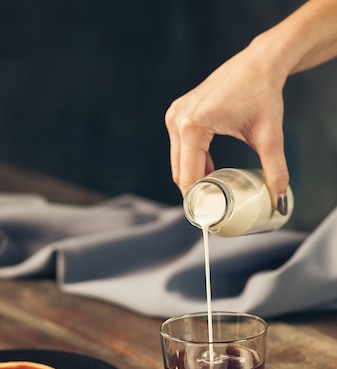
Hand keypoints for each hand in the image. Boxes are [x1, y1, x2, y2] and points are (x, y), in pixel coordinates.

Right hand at [165, 43, 289, 206]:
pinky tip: (210, 173)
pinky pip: (181, 149)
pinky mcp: (178, 113)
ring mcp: (175, 115)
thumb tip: (279, 201)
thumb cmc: (262, 93)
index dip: (197, 200)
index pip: (188, 176)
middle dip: (195, 193)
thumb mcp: (269, 135)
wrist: (259, 62)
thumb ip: (275, 169)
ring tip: (214, 194)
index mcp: (193, 125)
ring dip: (194, 178)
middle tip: (214, 211)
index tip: (208, 219)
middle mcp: (178, 119)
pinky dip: (193, 163)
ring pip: (178, 162)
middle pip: (180, 172)